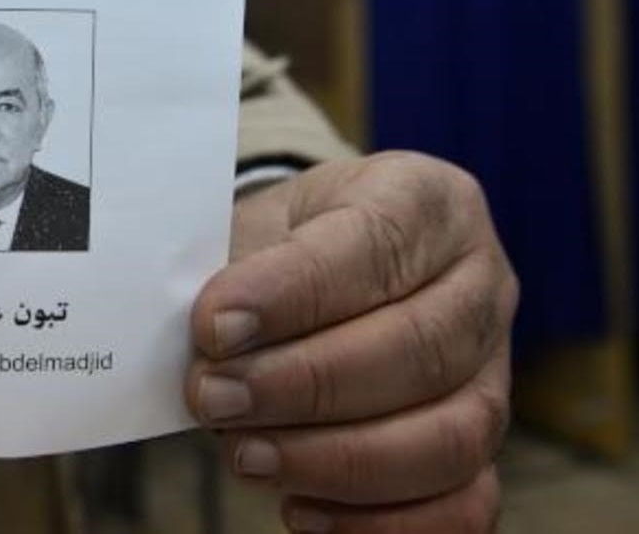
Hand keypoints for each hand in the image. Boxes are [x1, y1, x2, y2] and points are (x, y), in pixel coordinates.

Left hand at [188, 152, 516, 532]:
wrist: (310, 270)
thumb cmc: (279, 247)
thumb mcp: (252, 228)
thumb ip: (232, 276)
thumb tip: (209, 351)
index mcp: (425, 200)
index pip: (375, 244)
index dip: (293, 293)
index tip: (214, 326)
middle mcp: (479, 282)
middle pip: (419, 347)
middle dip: (303, 385)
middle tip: (214, 397)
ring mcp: (494, 369)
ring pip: (451, 436)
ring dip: (337, 459)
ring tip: (246, 454)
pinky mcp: (482, 445)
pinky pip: (465, 504)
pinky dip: (383, 522)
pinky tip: (300, 509)